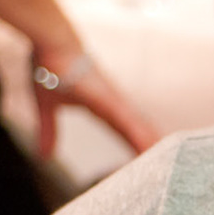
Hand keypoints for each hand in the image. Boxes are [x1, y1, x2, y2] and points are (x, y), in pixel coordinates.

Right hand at [28, 43, 159, 157]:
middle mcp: (113, 105)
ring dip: (151, 146)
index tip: (150, 166)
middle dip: (152, 151)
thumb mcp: (46, 107)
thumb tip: (44, 155)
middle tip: (169, 171)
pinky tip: (151, 146)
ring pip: (138, 128)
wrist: (50, 43)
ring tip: (169, 165)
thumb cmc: (50, 67)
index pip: (124, 134)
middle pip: (137, 133)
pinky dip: (138, 134)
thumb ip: (49, 131)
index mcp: (102, 109)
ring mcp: (113, 101)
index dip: (136, 149)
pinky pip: (127, 120)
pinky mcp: (107, 97)